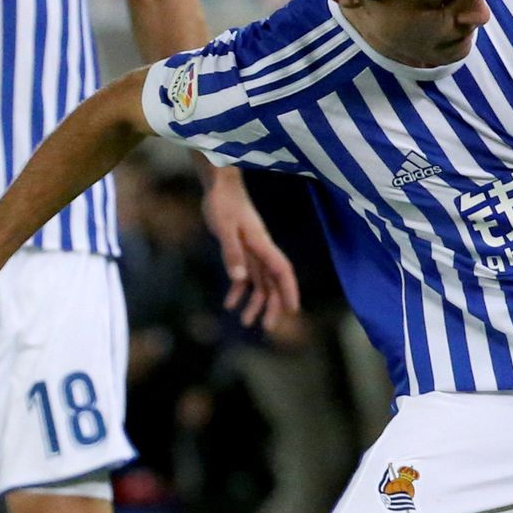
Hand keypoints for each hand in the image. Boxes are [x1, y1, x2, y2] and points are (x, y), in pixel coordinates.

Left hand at [201, 170, 300, 330]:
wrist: (219, 184)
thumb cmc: (222, 202)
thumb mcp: (224, 228)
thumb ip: (231, 253)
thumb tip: (239, 279)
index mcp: (262, 245)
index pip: (282, 271)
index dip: (289, 291)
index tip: (293, 310)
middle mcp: (262, 251)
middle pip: (274, 282)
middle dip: (273, 305)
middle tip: (268, 328)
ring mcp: (253, 252)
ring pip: (261, 282)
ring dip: (256, 303)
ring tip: (246, 322)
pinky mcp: (242, 251)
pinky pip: (245, 275)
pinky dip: (239, 291)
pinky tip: (229, 304)